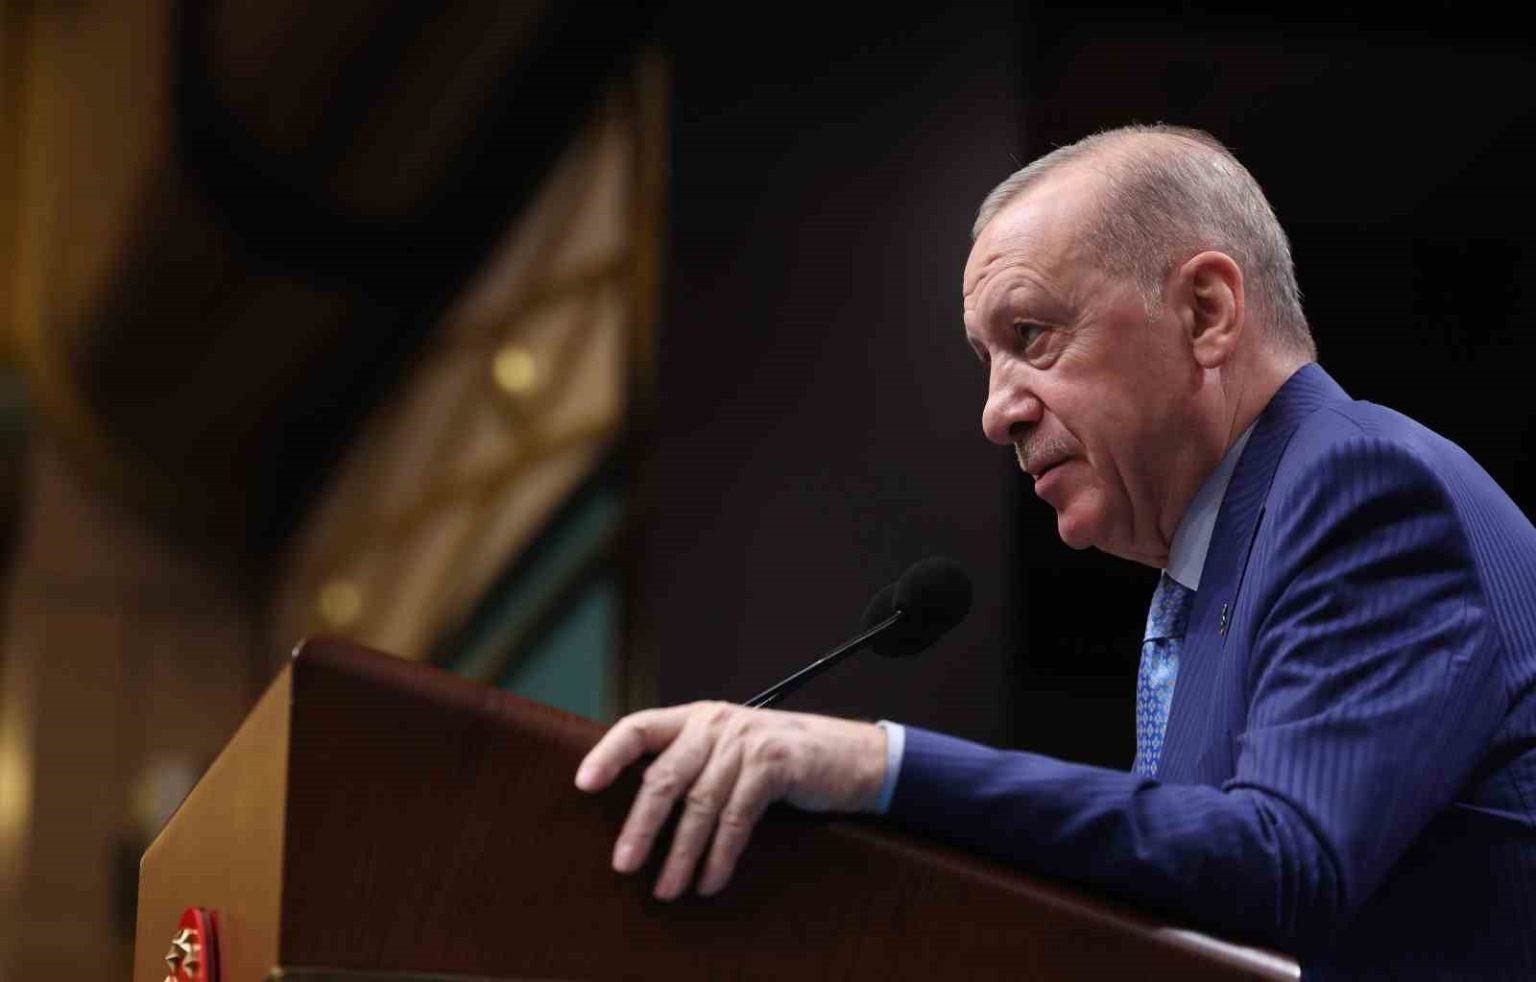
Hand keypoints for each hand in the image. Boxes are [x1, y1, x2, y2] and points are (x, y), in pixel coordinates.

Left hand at [574, 701, 887, 899]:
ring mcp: (746, 742)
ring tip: (667, 889)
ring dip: (681, 854)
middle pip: (664, 776)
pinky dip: (720, 856)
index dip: (608, 754)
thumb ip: (694, 763)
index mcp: (698, 717)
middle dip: (641, 826)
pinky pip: (736, 819)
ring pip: (699, 805)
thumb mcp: (733, 751)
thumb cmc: (784, 761)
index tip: (583, 784)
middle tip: (623, 865)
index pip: (639, 726)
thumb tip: (641, 812)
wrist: (852, 757)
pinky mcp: (774, 765)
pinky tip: (709, 881)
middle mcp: (717, 722)